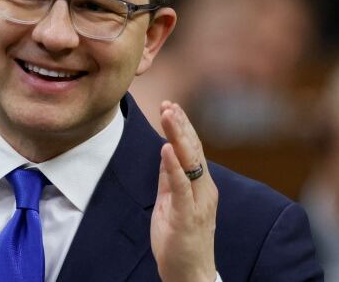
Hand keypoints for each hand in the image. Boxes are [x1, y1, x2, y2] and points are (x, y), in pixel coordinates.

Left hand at [151, 101, 217, 281]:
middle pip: (193, 150)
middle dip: (180, 125)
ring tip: (168, 115)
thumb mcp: (170, 201)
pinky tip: (166, 149)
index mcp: (200, 185)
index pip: (193, 150)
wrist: (190, 273)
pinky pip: (180, 186)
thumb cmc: (180, 239)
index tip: (171, 106)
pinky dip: (173, 166)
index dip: (182, 127)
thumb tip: (165, 151)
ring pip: (190, 162)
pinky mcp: (186, 215)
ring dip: (178, 136)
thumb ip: (169, 178)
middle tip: (168, 103)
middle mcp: (204, 189)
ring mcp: (197, 202)